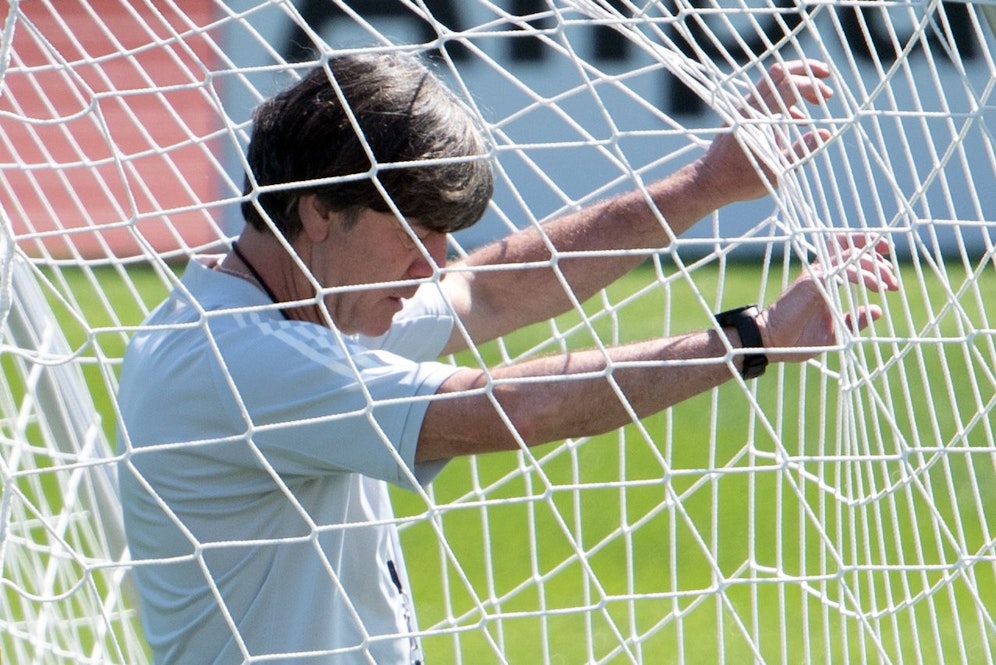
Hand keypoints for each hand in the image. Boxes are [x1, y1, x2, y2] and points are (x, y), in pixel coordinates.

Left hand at [697, 59, 834, 204]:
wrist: (709, 181)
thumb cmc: (741, 180)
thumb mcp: (777, 171)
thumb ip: (801, 150)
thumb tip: (826, 133)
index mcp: (758, 118)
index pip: (788, 86)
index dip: (811, 85)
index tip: (827, 95)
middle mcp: (748, 107)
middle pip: (778, 73)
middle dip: (805, 70)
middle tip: (826, 75)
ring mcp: (743, 108)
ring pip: (771, 82)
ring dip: (796, 83)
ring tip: (818, 98)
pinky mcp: (740, 114)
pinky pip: (765, 96)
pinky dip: (784, 98)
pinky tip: (798, 116)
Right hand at [757, 235, 898, 362]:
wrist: (773, 344)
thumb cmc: (797, 340)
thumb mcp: (835, 331)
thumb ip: (854, 320)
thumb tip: (877, 311)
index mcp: (824, 280)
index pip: (847, 255)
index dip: (871, 254)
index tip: (891, 270)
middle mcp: (820, 272)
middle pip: (850, 247)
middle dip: (877, 259)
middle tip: (893, 280)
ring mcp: (815, 275)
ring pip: (849, 255)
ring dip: (873, 266)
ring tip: (888, 282)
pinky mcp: (812, 282)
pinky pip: (842, 270)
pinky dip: (863, 274)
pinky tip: (876, 286)